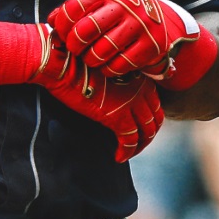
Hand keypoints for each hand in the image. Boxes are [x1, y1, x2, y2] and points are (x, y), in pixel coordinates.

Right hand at [29, 28, 163, 161]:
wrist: (63, 64)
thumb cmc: (76, 62)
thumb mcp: (105, 68)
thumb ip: (118, 81)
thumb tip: (115, 95)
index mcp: (138, 75)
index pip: (155, 102)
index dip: (150, 118)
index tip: (139, 126)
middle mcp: (141, 89)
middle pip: (155, 119)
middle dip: (148, 134)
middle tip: (137, 143)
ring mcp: (132, 104)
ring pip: (146, 132)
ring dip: (139, 146)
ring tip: (128, 152)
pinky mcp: (118, 117)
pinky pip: (129, 141)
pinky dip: (126, 152)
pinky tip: (118, 157)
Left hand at [48, 0, 198, 78]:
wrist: (160, 17)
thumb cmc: (118, 12)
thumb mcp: (99, 3)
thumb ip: (74, 10)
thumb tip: (51, 22)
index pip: (73, 8)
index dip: (62, 25)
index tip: (63, 34)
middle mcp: (123, 6)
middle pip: (86, 30)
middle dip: (75, 45)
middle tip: (76, 50)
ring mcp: (139, 25)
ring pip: (102, 51)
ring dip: (91, 60)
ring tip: (91, 59)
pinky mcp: (150, 45)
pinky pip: (120, 65)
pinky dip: (109, 69)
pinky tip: (107, 66)